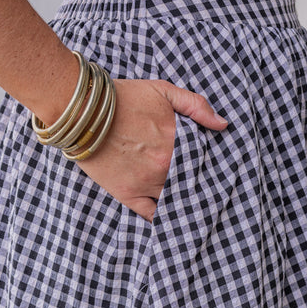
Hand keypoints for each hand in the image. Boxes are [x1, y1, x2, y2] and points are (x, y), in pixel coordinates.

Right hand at [74, 78, 227, 222]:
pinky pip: (151, 214)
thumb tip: (222, 125)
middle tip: (208, 191)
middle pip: (190, 182)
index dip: (210, 165)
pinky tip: (169, 217)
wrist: (84, 112)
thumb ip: (195, 105)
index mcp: (176, 142)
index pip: (204, 161)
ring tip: (192, 206)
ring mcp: (145, 183)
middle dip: (199, 185)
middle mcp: (163, 167)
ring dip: (182, 201)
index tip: (216, 169)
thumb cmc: (123, 98)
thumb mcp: (163, 90)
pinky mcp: (127, 194)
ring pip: (173, 199)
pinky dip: (162, 217)